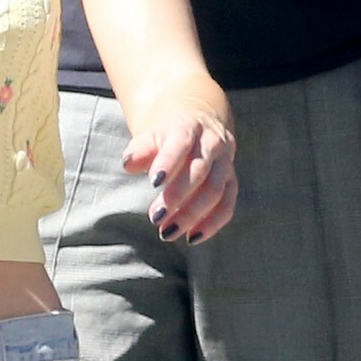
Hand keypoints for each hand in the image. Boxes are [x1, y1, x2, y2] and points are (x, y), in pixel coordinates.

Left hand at [123, 114, 236, 245]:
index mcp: (189, 128)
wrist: (199, 123)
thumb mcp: (150, 135)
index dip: (169, 163)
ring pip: (215, 191)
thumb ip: (139, 149)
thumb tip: (129, 164)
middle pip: (200, 172)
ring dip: (192, 215)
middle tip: (155, 218)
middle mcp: (212, 144)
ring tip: (167, 232)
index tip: (153, 183)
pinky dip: (212, 223)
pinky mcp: (231, 181)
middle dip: (177, 197)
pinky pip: (227, 204)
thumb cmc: (167, 136)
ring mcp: (225, 163)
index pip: (181, 144)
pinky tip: (192, 237)